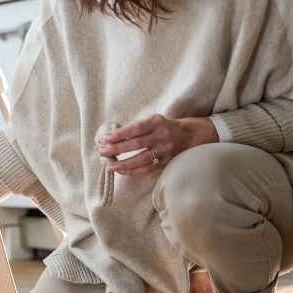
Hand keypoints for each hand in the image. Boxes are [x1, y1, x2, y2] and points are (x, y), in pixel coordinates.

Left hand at [98, 114, 217, 174]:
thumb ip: (136, 127)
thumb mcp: (153, 120)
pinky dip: (133, 171)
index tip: (106, 138)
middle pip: (137, 144)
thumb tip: (111, 137)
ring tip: (110, 166)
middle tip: (102, 151)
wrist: (190, 135)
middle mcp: (162, 135)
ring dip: (124, 164)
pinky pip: (148, 168)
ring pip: (142, 159)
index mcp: (157, 122)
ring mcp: (165, 150)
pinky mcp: (166, 162)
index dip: (120, 134)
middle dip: (117, 148)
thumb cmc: (164, 127)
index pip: (136, 128)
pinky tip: (122, 171)